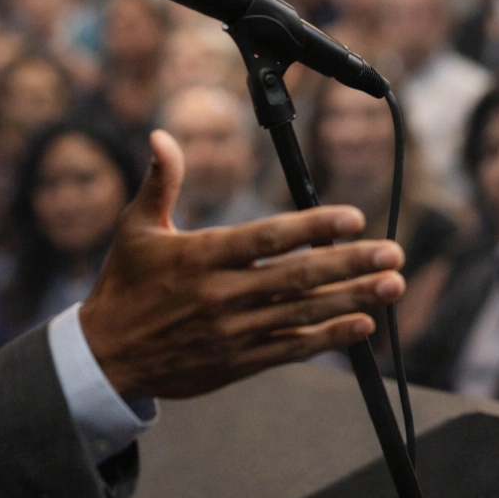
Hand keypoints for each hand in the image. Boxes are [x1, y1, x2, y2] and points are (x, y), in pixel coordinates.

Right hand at [79, 129, 406, 401]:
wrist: (105, 359)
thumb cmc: (123, 286)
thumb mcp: (135, 228)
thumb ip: (160, 182)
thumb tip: (162, 136)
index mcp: (201, 256)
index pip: (268, 238)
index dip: (313, 227)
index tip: (352, 218)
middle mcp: (223, 294)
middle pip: (298, 276)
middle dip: (350, 263)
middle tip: (392, 252)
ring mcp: (234, 331)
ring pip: (304, 313)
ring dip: (353, 298)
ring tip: (393, 284)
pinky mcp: (239, 362)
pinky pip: (292, 349)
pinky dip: (329, 337)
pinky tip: (363, 324)